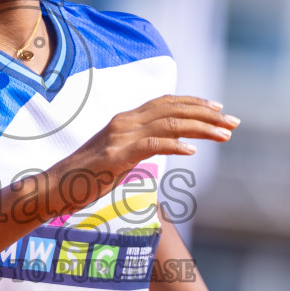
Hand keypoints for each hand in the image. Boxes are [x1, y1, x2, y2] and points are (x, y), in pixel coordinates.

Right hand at [46, 96, 237, 215]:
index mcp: (126, 119)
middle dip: (207, 115)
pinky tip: (192, 151)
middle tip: (233, 122)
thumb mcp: (121, 156)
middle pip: (173, 110)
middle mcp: (124, 122)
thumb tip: (169, 145)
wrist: (56, 187)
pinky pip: (150, 146)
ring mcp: (119, 137)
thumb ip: (143, 146)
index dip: (195, 103)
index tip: (219, 110)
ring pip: (168, 124)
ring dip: (201, 128)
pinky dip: (173, 145)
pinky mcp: (116, 156)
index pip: (167, 103)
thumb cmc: (88, 176)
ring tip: (224, 135)